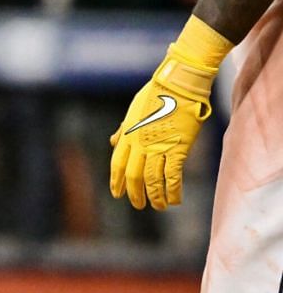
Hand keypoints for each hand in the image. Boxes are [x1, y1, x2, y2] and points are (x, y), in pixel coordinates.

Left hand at [109, 16, 230, 209]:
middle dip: (135, 192)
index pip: (118, 163)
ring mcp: (158, 146)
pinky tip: (175, 200)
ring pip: (153, 179)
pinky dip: (173, 190)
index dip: (116, 180)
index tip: (117, 193)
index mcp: (128, 133)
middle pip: (134, 175)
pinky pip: (173, 175)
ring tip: (158, 207)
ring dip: (155, 196)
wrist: (177, 85)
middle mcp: (140, 143)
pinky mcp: (178, 148)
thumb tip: (114, 142)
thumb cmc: (157, 94)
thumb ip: (124, 129)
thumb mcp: (133, 110)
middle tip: (138, 205)